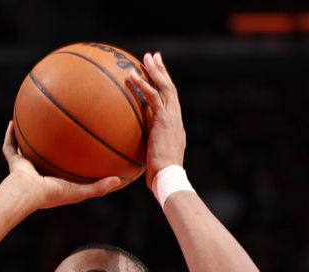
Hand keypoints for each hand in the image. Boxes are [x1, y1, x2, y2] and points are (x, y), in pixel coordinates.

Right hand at [1, 121, 120, 208]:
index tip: (78, 151)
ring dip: (27, 138)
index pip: (62, 171)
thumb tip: (119, 180)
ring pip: (24, 150)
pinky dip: (9, 135)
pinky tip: (12, 121)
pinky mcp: (14, 163)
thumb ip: (99, 187)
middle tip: (56, 133)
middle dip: (48, 147)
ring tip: (31, 122)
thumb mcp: (80, 191)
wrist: (28, 194)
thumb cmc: (53, 194)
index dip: (68, 163)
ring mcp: (25, 168)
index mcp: (53, 182)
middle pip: (43, 157)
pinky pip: (9, 146)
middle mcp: (39, 174)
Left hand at [128, 52, 186, 187]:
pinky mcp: (164, 121)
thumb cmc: (160, 176)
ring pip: (165, 88)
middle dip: (162, 71)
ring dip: (155, 71)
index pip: (171, 101)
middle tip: (153, 56)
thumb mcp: (154, 159)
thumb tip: (135, 152)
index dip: (165, 85)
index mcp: (175, 126)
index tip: (158, 74)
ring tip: (145, 58)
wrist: (168, 178)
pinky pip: (153, 98)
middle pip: (170, 88)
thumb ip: (148, 149)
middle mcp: (176, 119)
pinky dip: (143, 85)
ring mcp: (172, 118)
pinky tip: (133, 76)